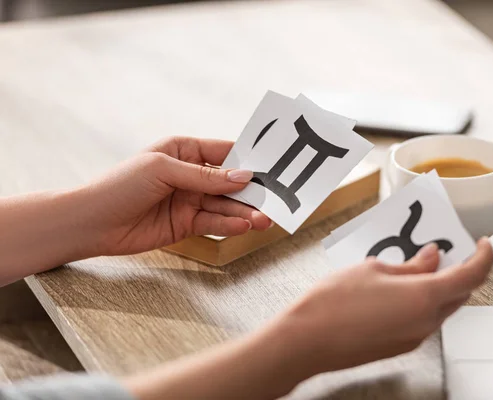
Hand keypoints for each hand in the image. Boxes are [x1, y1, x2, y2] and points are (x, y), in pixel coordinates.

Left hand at [81, 136, 270, 255]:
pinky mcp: (186, 224)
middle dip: (251, 192)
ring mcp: (189, 200)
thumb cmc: (120, 185)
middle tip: (273, 200)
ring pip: (225, 205)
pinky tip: (243, 225)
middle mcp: (190, 175)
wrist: (92, 223)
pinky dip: (229, 225)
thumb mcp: (164, 170)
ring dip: (245, 212)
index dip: (248, 160)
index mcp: (184, 150)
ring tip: (264, 219)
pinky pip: (213, 223)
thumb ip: (205, 177)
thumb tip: (243, 177)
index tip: (272, 168)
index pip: (224, 153)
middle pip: (229, 182)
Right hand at [274, 238, 492, 373]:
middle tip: (444, 250)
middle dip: (458, 270)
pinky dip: (421, 301)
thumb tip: (431, 258)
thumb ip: (410, 265)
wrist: (308, 340)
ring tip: (416, 265)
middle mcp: (426, 322)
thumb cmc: (333, 304)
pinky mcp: (400, 345)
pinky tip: (399, 288)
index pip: (471, 276)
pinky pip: (422, 319)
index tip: (483, 245)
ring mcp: (414, 337)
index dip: (483, 257)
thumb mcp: (374, 269)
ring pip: (441, 307)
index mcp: (424, 298)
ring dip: (438, 286)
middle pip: (459, 293)